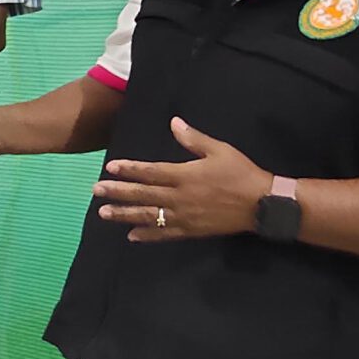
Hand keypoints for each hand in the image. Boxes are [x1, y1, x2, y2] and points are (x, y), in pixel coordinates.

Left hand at [94, 118, 271, 241]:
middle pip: (143, 194)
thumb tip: (173, 122)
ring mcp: (183, 216)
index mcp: (185, 175)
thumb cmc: (241, 173)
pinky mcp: (191, 230)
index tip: (110, 167)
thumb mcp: (220, 150)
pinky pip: (164, 234)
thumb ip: (194, 139)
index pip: (150, 172)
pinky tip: (130, 236)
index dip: (129, 170)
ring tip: (103, 213)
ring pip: (148, 215)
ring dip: (124, 214)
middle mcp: (179, 197)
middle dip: (118, 192)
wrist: (262, 204)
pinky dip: (146, 235)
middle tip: (96, 190)